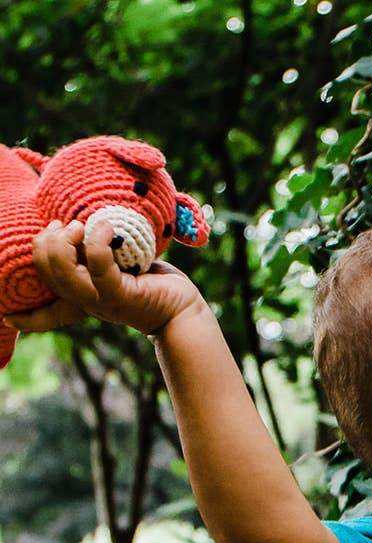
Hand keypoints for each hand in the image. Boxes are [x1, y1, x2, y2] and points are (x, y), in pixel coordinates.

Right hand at [1, 219, 207, 338]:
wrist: (184, 310)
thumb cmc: (155, 284)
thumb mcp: (121, 267)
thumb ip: (98, 255)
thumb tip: (85, 224)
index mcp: (81, 297)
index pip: (45, 313)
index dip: (26, 318)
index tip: (9, 318)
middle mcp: (85, 301)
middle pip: (44, 271)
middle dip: (46, 241)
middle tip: (69, 225)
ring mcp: (101, 300)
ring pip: (61, 272)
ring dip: (64, 242)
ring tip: (80, 225)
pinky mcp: (121, 295)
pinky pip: (98, 264)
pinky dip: (98, 239)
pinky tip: (108, 227)